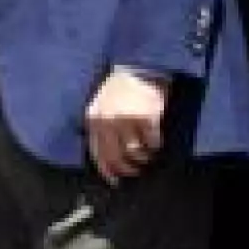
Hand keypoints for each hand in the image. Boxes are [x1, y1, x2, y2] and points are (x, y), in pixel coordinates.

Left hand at [84, 67, 168, 184]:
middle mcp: (107, 121)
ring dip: (142, 158)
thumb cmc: (119, 89)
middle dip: (127, 170)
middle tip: (136, 171)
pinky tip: (156, 142)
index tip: (115, 182)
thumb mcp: (100, 106)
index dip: (107, 171)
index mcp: (93, 119)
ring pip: (135, 153)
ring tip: (147, 155)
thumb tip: (108, 165)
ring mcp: (127, 120)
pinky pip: (152, 142)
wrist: (138, 67)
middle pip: (116, 158)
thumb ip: (101, 130)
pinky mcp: (147, 118)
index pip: (98, 153)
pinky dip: (155, 146)